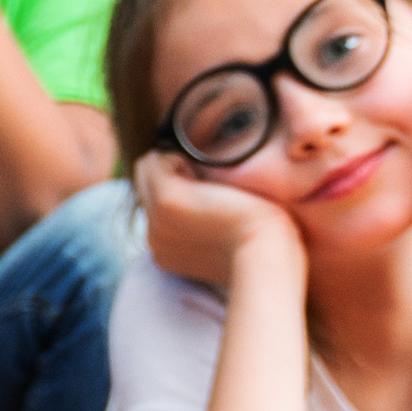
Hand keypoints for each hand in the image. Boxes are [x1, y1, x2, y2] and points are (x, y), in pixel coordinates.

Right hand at [133, 145, 304, 297]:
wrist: (265, 252)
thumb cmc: (260, 244)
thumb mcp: (228, 236)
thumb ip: (210, 221)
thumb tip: (207, 194)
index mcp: (165, 252)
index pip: (156, 205)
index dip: (181, 189)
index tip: (213, 198)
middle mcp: (154, 240)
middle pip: (146, 187)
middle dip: (174, 176)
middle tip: (211, 189)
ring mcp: (155, 222)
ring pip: (147, 171)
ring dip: (176, 167)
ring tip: (208, 183)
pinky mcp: (167, 201)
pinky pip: (155, 162)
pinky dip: (178, 158)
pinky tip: (202, 171)